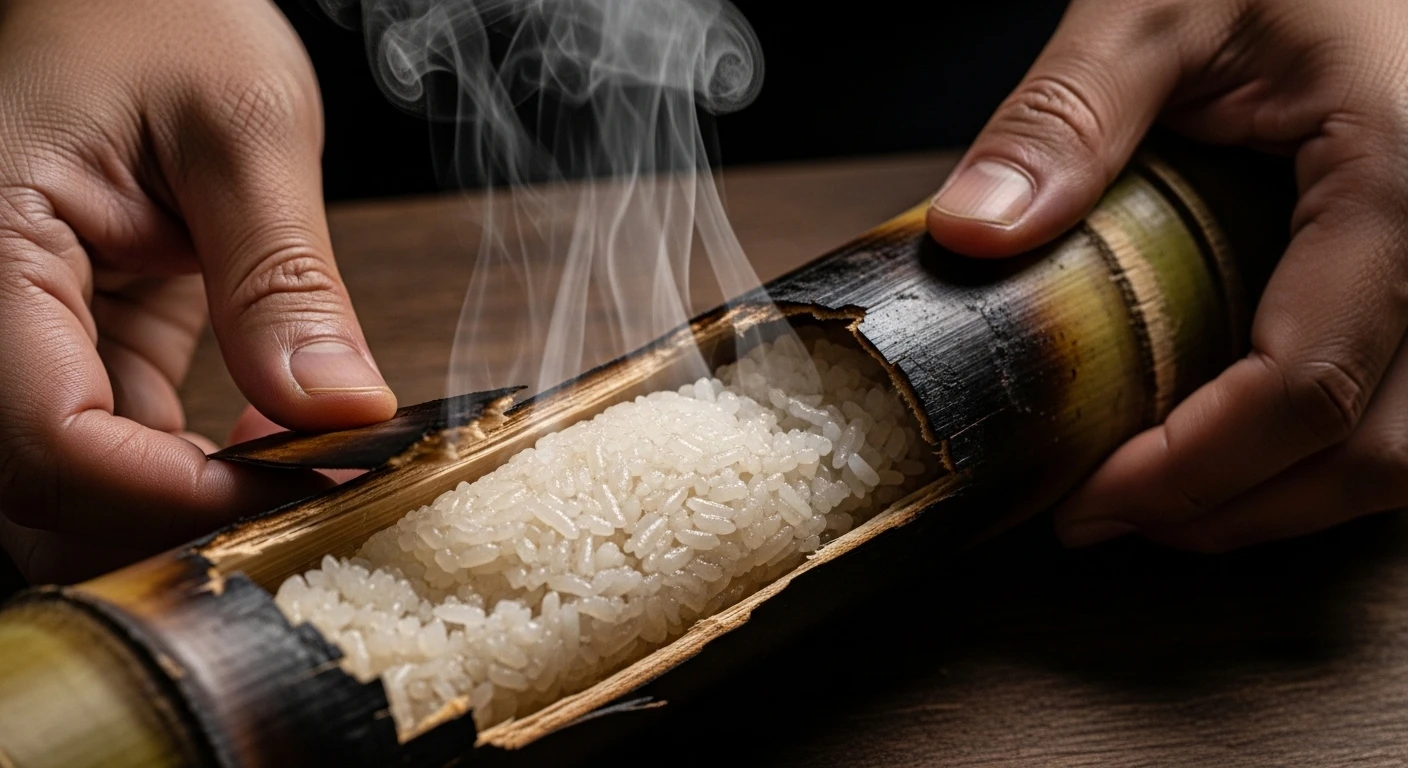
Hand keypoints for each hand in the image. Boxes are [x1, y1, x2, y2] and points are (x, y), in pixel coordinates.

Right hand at [0, 0, 396, 582]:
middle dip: (181, 519)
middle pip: (47, 487)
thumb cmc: (158, 14)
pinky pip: (119, 441)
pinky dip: (198, 467)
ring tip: (311, 470)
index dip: (170, 492)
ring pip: (79, 483)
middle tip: (315, 501)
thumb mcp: (242, 128)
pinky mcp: (80, 343)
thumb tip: (338, 408)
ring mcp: (25, 334)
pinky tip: (283, 443)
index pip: (46, 436)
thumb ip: (281, 276)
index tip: (298, 489)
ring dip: (192, 503)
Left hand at [926, 0, 1407, 551]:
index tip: (1089, 500)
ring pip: (1407, 449)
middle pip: (1376, 450)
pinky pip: (1406, 404)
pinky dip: (1319, 449)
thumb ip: (1067, 115)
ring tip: (1160, 497)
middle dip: (1237, 508)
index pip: (1308, 385)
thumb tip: (975, 232)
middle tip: (1106, 517)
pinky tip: (1231, 442)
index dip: (1195, 470)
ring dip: (1285, 497)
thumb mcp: (1157, 6)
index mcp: (1403, 177)